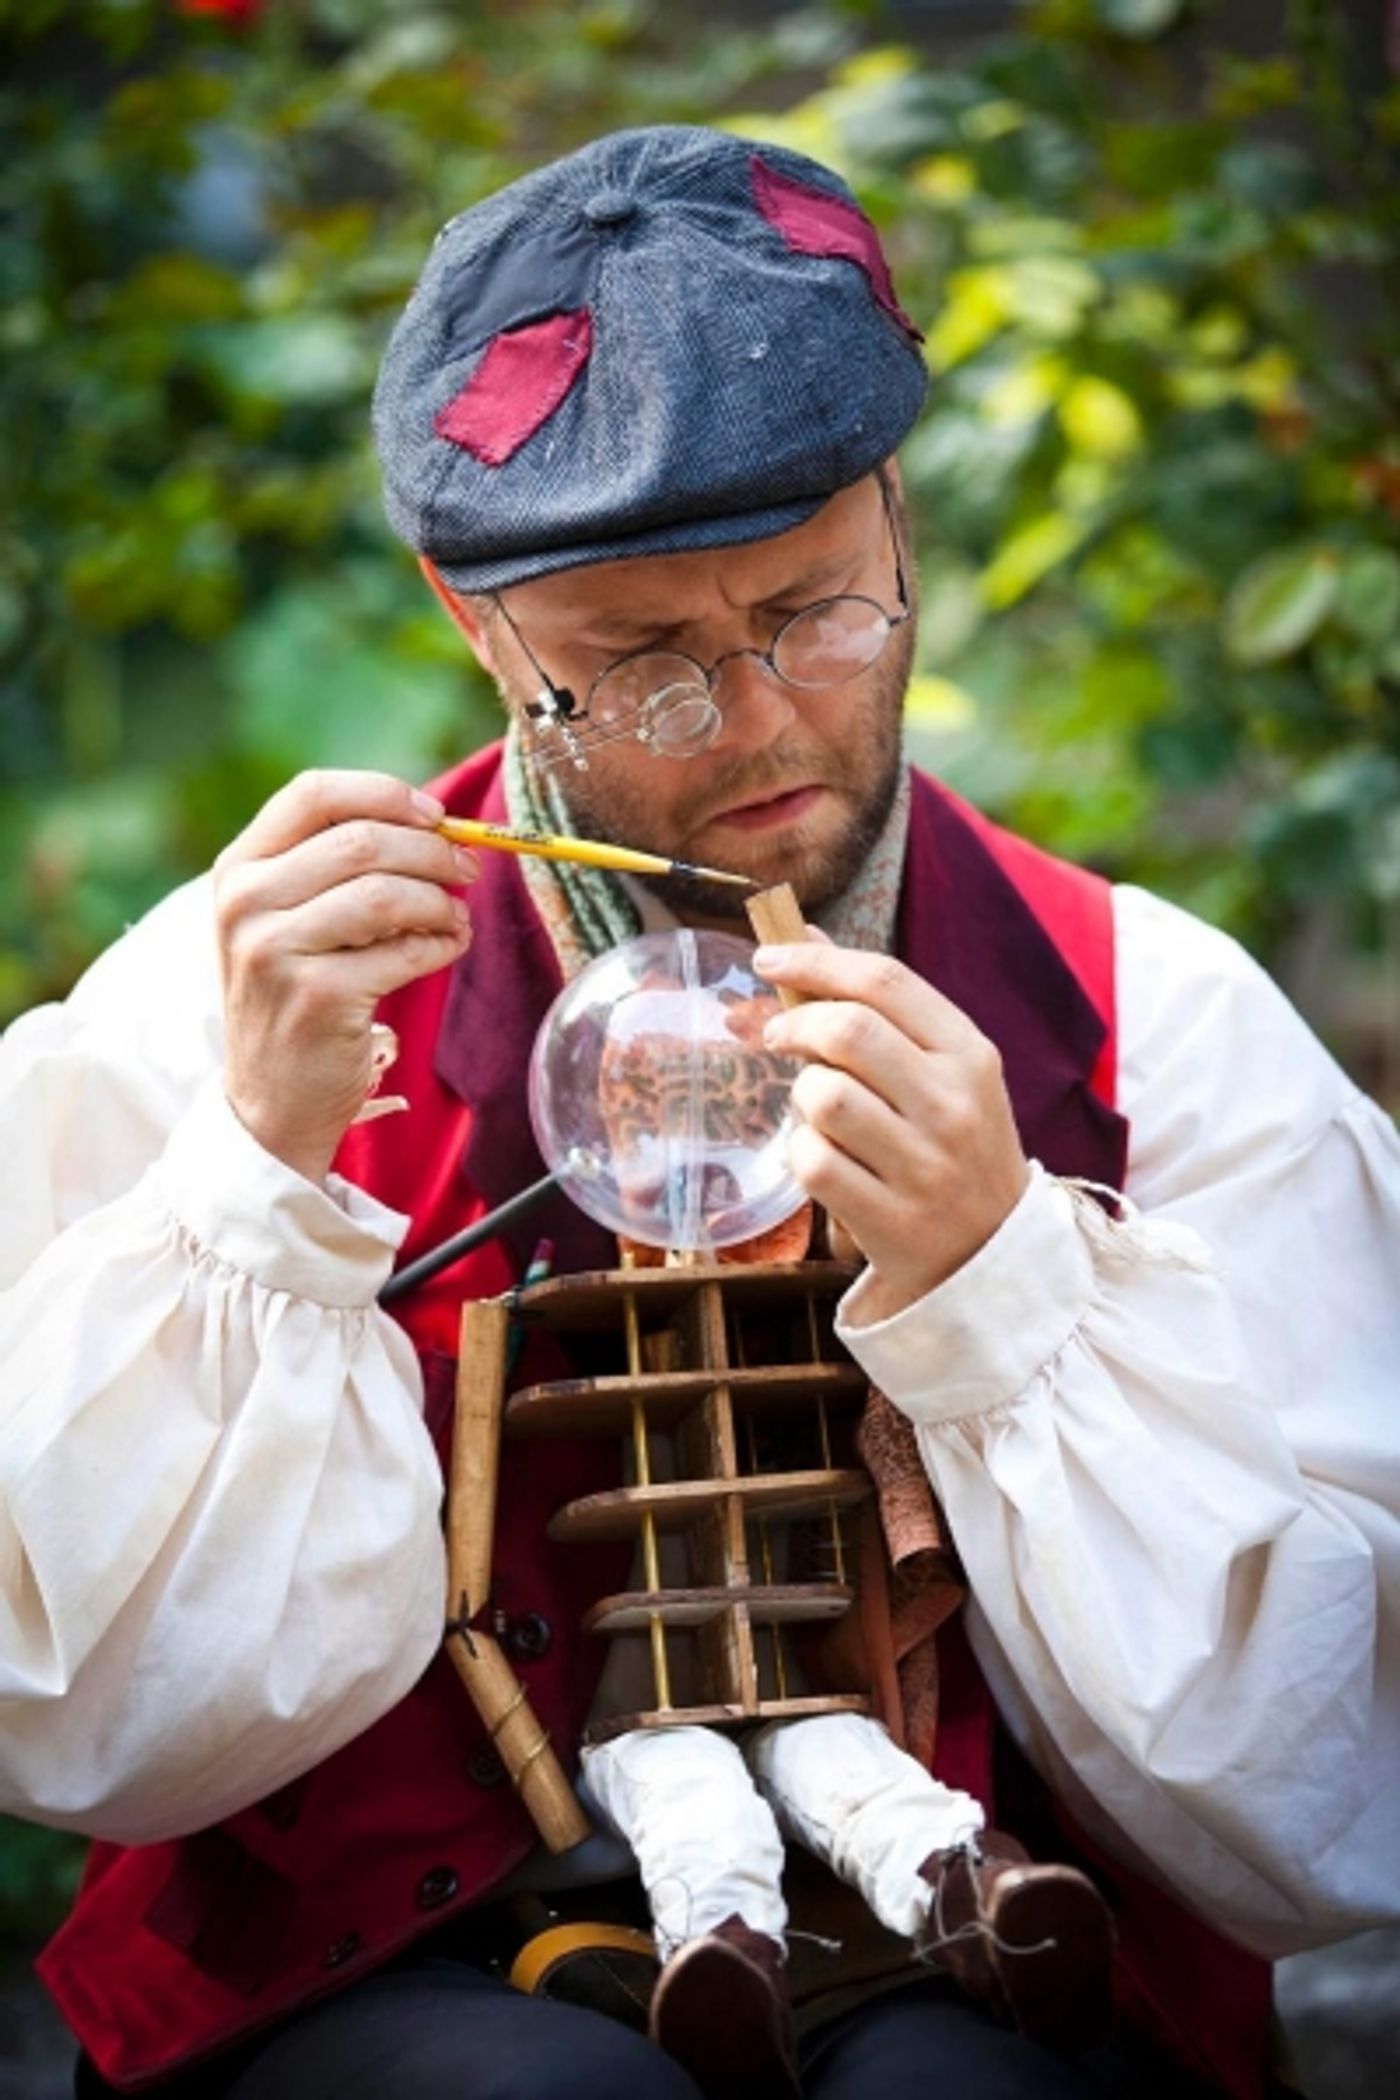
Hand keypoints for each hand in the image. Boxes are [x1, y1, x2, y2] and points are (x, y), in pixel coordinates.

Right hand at [214, 770, 477, 1182]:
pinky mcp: (317, 996)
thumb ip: (337, 867)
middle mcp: (246, 903)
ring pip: (387, 893)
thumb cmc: (295, 996)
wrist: (271, 1099)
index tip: (435, 816)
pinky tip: (446, 947)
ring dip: (440, 902)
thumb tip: (435, 825)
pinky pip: (403, 951)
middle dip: (432, 851)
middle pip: (362, 840)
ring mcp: (275, 950)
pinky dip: (441, 944)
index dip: (385, 795)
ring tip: (455, 917)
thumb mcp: (288, 920)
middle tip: (468, 869)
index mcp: (239, 868)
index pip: (314, 794)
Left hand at [756, 938, 1029, 1320]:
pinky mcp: (891, 1220)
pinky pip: (812, 1163)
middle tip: (776, 1035)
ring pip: (824, 1097)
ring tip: (816, 1108)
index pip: (886, 982)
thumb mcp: (941, 1068)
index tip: (766, 960)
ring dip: (802, 1096)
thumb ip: (878, 1007)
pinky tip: (822, 1156)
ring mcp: (925, 1166)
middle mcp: (953, 1105)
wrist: (991, 1251)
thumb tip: (800, 939)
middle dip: (795, 1024)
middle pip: (849, 1030)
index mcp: (970, 1054)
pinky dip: (801, 1152)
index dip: (815, 962)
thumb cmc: (952, 1142)